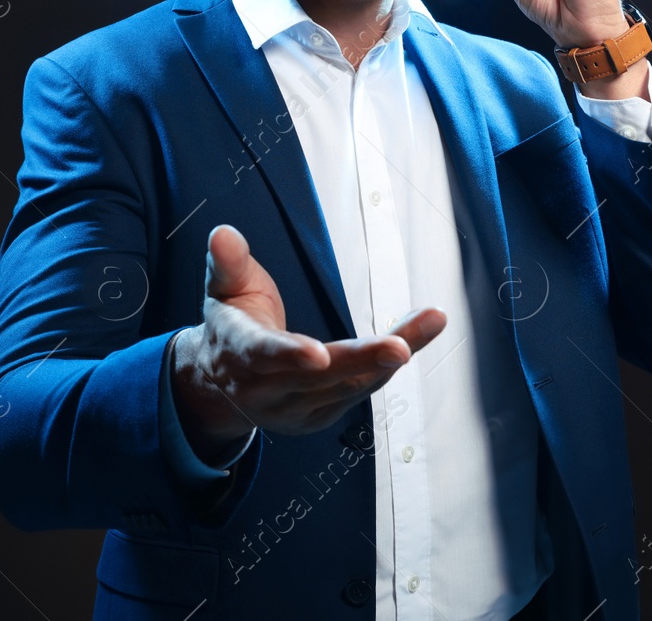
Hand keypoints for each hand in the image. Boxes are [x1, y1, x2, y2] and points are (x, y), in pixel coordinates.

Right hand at [172, 224, 446, 458]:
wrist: (221, 383)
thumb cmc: (231, 325)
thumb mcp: (223, 288)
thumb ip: (227, 262)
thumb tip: (223, 234)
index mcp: (239, 353)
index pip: (263, 355)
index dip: (290, 356)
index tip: (317, 355)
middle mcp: (267, 389)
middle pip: (320, 377)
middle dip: (362, 360)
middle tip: (401, 347)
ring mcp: (295, 409)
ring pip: (350, 385)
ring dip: (391, 356)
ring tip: (430, 321)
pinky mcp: (320, 416)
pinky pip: (360, 390)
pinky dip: (388, 365)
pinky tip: (416, 336)